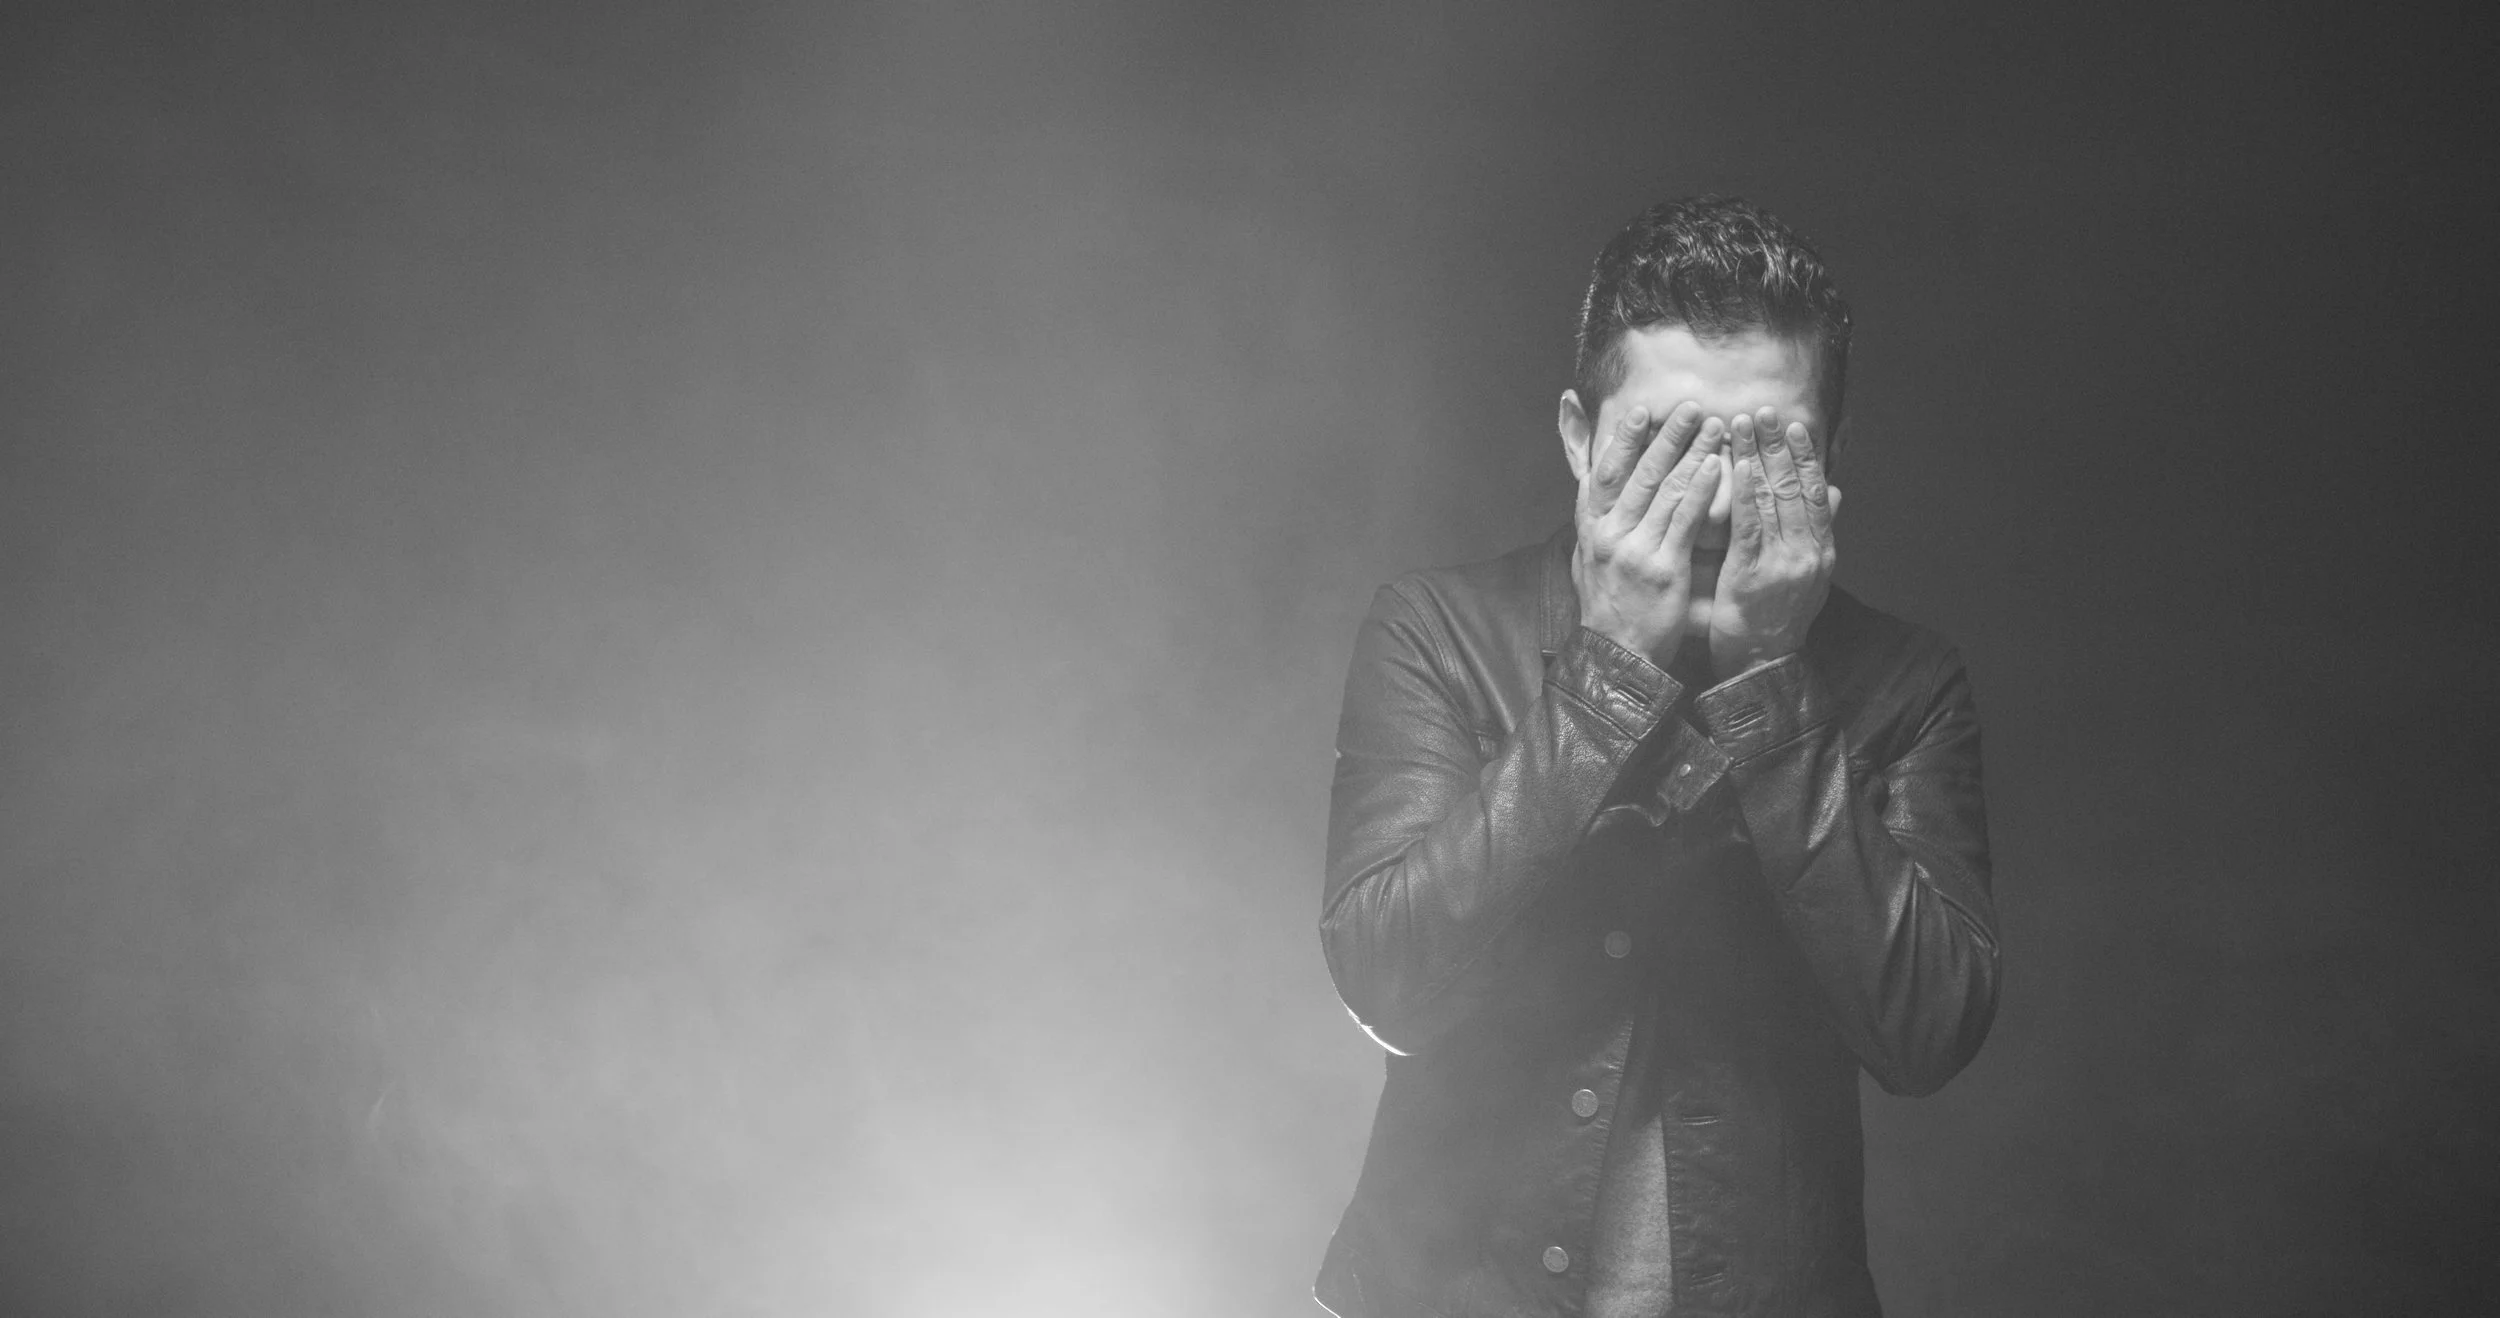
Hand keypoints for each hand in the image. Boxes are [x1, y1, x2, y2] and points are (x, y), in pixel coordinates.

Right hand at [1574, 401, 1727, 667]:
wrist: (1615, 655)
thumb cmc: (1608, 607)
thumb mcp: (1586, 559)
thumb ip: (1593, 523)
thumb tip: (1589, 490)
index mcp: (1590, 529)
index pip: (1603, 474)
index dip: (1621, 441)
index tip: (1640, 412)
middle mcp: (1607, 534)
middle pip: (1637, 473)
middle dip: (1664, 436)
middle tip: (1689, 406)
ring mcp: (1633, 550)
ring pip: (1663, 490)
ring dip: (1690, 453)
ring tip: (1713, 426)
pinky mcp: (1662, 568)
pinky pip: (1684, 521)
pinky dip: (1700, 490)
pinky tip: (1716, 466)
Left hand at [1708, 408, 1834, 678]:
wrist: (1763, 669)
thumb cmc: (1777, 620)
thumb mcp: (1809, 577)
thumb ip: (1820, 533)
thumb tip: (1837, 493)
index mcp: (1820, 551)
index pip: (1816, 492)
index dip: (1806, 456)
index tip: (1796, 425)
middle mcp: (1807, 553)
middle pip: (1795, 488)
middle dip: (1779, 446)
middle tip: (1765, 410)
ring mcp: (1782, 564)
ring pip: (1772, 500)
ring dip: (1757, 458)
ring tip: (1743, 424)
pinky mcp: (1752, 576)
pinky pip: (1748, 527)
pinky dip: (1743, 494)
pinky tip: (1734, 466)